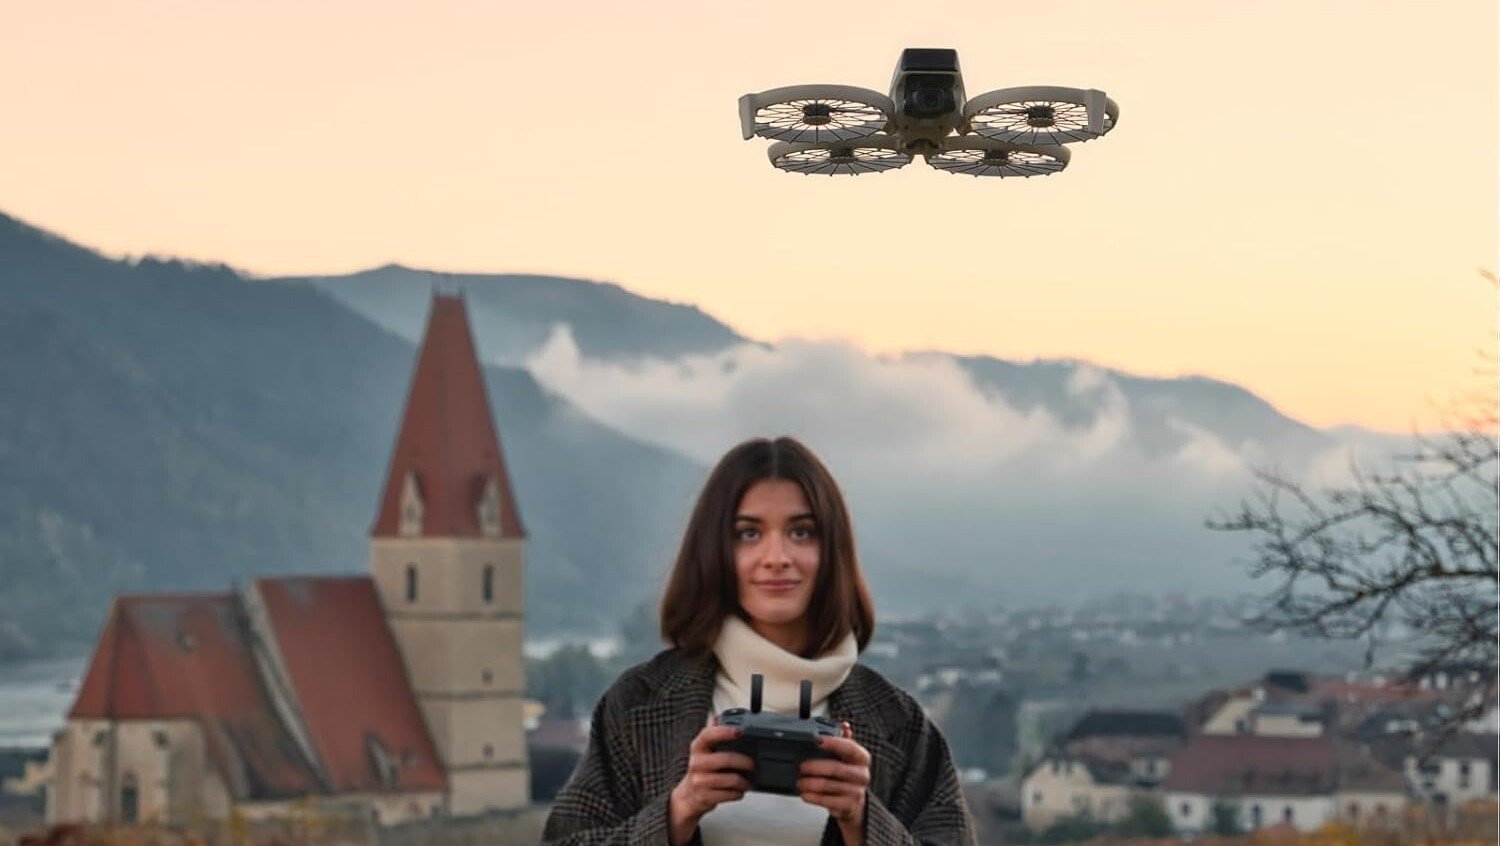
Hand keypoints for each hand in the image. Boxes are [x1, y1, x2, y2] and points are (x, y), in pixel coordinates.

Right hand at [668, 720, 753, 845]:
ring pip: (731, 780)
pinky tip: (738, 791)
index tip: (739, 731)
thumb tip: (718, 718)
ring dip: (744, 781)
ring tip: (747, 781)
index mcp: (697, 748)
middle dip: (745, 762)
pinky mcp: (706, 797)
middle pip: (726, 759)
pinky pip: (730, 794)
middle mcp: (696, 763)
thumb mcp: (703, 752)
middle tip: (753, 764)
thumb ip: (713, 735)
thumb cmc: (701, 771)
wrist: (688, 797)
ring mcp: (700, 781)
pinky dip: (738, 793)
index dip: (724, 732)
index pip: (708, 735)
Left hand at [798, 721, 869, 843]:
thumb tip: (845, 725)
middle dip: (815, 767)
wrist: (853, 804)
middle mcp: (862, 775)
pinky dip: (814, 797)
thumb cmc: (846, 776)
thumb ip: (843, 741)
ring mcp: (857, 792)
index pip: (849, 747)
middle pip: (837, 768)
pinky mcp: (849, 806)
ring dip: (810, 783)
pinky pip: (828, 801)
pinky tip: (805, 794)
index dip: (833, 743)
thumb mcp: (846, 758)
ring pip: (829, 785)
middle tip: (801, 767)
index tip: (817, 740)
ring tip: (799, 782)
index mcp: (862, 758)